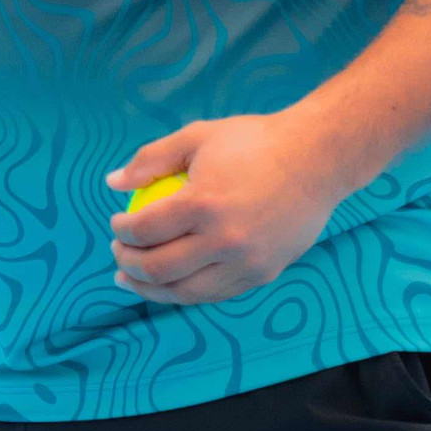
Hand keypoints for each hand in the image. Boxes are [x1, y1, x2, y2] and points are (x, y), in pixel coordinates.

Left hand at [107, 115, 341, 305]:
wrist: (318, 160)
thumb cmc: (255, 143)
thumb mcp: (199, 137)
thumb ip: (152, 159)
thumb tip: (112, 183)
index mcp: (204, 203)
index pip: (146, 230)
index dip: (122, 230)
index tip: (117, 223)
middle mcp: (225, 239)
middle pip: (159, 268)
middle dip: (127, 264)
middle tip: (119, 252)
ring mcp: (246, 263)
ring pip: (185, 292)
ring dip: (150, 289)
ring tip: (132, 278)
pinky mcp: (262, 274)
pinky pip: (214, 294)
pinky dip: (186, 290)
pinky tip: (172, 281)